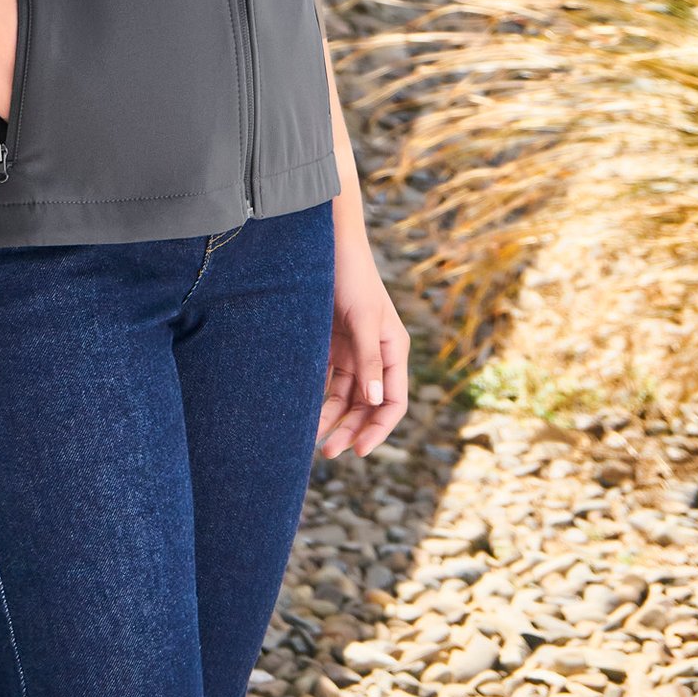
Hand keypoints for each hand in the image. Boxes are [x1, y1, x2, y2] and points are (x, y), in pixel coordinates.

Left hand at [316, 231, 409, 457]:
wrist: (325, 244)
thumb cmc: (350, 275)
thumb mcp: (362, 317)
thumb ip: (369, 358)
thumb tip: (376, 401)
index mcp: (393, 349)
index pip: (393, 402)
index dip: (378, 429)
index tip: (358, 450)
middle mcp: (375, 354)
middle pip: (368, 405)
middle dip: (351, 429)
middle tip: (328, 452)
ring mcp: (352, 351)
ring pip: (345, 397)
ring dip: (332, 419)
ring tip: (312, 440)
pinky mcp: (330, 344)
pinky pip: (326, 381)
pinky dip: (318, 398)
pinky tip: (304, 414)